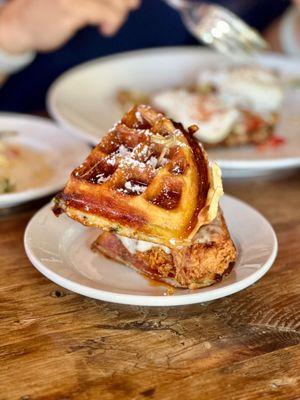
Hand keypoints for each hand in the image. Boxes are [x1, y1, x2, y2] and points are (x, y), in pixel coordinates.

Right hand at [0, 0, 139, 53]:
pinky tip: (106, 30)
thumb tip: (125, 0)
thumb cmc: (43, 11)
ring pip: (114, 0)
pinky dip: (112, 23)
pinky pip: (107, 14)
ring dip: (119, 13)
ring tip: (110, 22)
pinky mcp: (72, 7)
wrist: (17, 26)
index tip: (132, 0)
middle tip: (133, 5)